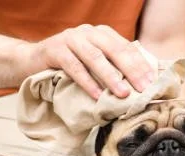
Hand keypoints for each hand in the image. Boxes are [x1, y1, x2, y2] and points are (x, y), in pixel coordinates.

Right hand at [29, 25, 155, 98]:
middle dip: (131, 70)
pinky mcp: (55, 50)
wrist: (31, 61)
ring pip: (95, 58)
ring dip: (111, 77)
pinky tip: (96, 95)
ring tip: (123, 93)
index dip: (141, 65)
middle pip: (115, 50)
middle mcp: (88, 32)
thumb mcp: (93, 64)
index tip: (153, 82)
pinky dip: (86, 82)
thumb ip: (112, 67)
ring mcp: (71, 39)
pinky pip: (74, 67)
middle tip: (144, 89)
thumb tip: (139, 85)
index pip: (127, 47)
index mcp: (102, 34)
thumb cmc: (69, 66)